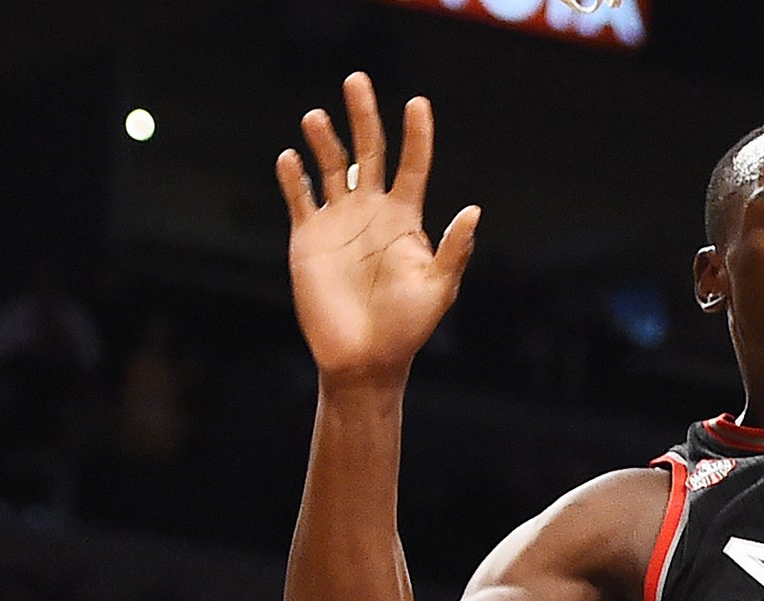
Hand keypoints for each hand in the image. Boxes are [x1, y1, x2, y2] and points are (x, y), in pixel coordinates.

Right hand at [279, 72, 480, 385]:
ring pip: (330, 167)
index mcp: (406, 220)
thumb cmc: (408, 328)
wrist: (364, 358)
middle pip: (368, 152)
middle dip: (363, 116)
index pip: (413, 167)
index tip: (418, 103)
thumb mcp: (438, 289)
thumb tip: (473, 212)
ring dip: (324, 140)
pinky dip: (293, 178)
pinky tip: (290, 158)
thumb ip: (453, 250)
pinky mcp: (308, 237)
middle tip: (357, 80)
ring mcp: (339, 222)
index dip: (417, 136)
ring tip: (318, 117)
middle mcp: (372, 212)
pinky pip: (299, 198)